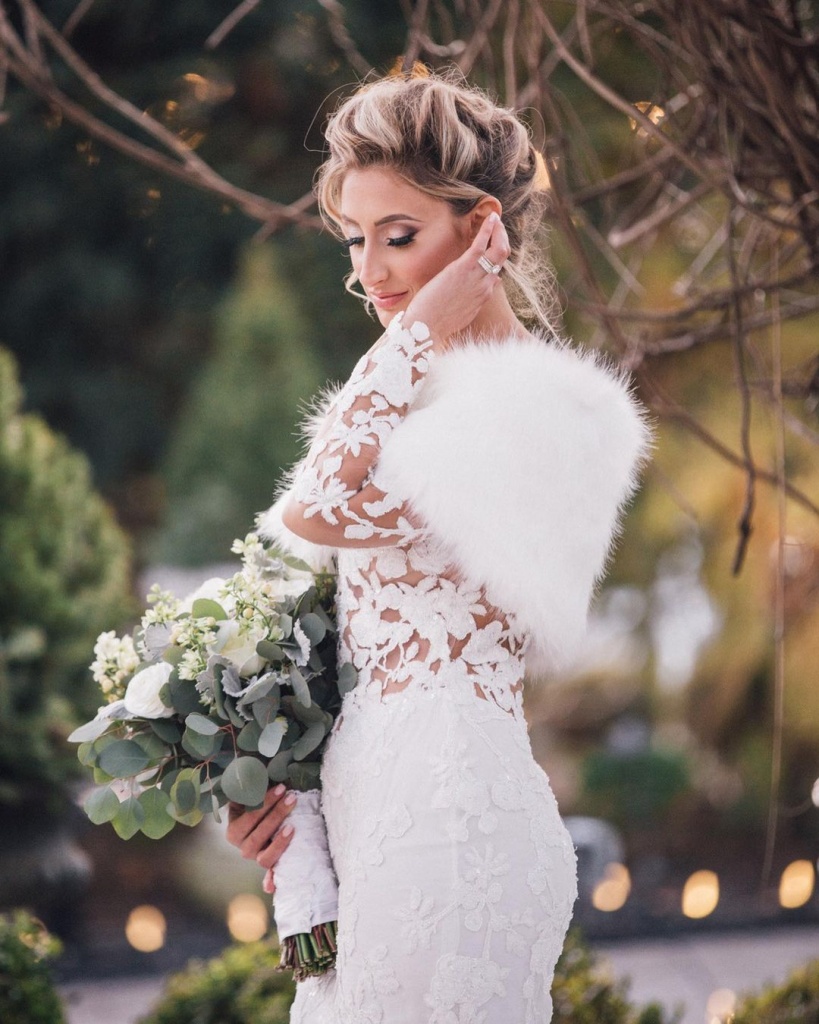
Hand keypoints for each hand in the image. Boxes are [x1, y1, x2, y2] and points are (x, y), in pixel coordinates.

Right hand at [226, 784, 296, 886]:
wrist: (257, 814)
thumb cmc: (255, 800)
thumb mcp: (247, 792)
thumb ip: (247, 786)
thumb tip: (253, 775)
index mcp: (234, 831)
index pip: (249, 818)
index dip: (265, 804)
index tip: (281, 788)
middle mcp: (243, 847)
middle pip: (258, 836)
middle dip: (276, 815)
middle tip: (291, 797)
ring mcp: (257, 857)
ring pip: (265, 856)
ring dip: (278, 844)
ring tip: (292, 826)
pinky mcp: (270, 862)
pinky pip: (271, 874)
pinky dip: (271, 881)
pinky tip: (273, 886)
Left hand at [404, 211, 509, 346]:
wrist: (426, 328)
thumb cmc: (437, 323)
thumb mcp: (460, 315)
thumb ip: (471, 302)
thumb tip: (483, 291)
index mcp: (482, 296)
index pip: (495, 275)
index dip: (495, 261)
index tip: (492, 249)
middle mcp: (485, 286)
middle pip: (502, 259)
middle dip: (503, 240)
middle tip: (498, 228)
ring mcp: (477, 277)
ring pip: (499, 250)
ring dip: (499, 232)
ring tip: (495, 219)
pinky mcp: (464, 268)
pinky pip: (482, 244)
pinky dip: (488, 229)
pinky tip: (490, 217)